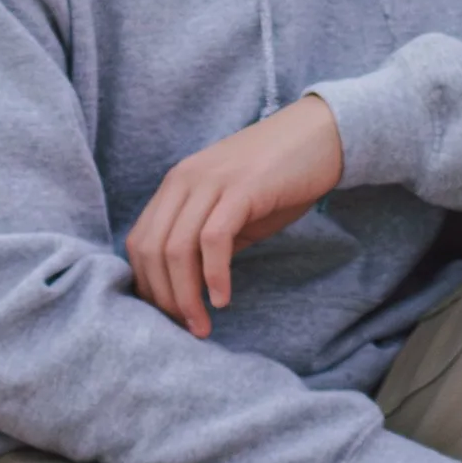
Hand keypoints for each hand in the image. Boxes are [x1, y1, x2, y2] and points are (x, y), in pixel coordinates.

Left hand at [124, 94, 344, 337]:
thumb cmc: (279, 177)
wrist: (321, 135)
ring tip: (201, 324)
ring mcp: (210, 181)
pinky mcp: (241, 188)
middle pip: (151, 249)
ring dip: (185, 296)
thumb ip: (208, 239)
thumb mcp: (233, 209)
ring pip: (177, 249)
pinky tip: (223, 299)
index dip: (147, 285)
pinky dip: (214, 276)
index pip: (140, 241)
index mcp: (176, 185)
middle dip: (163, 298)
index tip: (167, 316)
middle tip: (185, 327)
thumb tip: (191, 285)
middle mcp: (184, 180)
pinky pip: (213, 240)